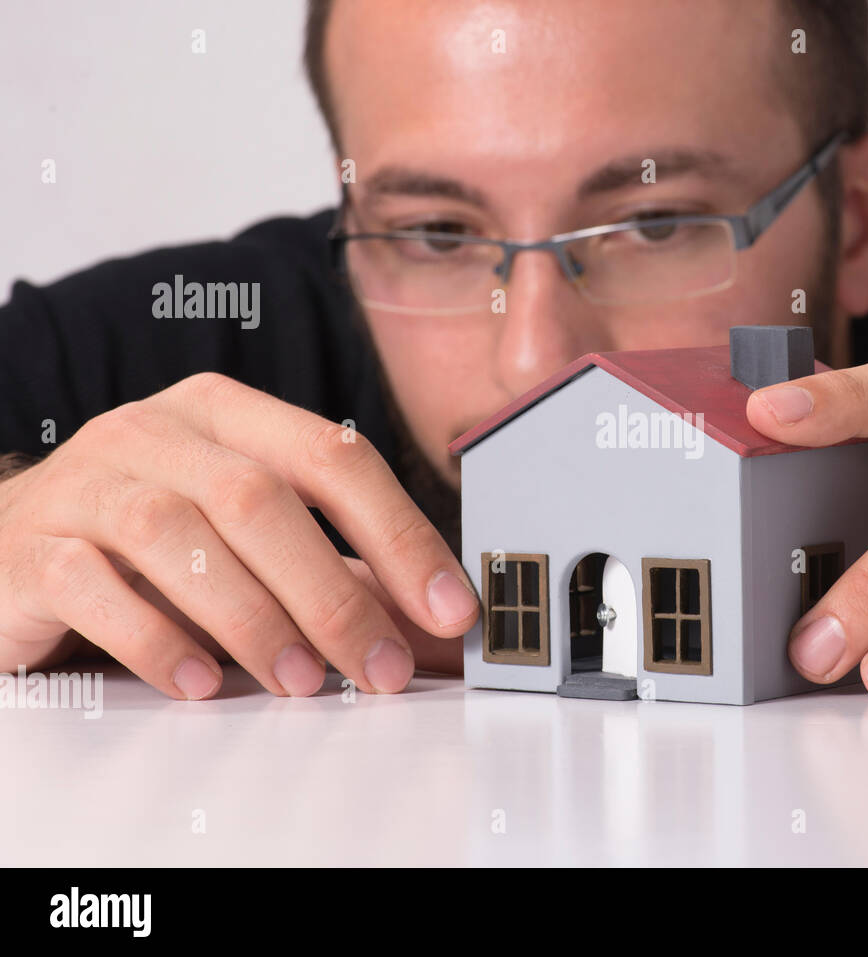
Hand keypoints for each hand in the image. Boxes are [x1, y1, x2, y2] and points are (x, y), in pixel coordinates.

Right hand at [0, 373, 477, 698]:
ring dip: (254, 620)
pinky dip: (156, 641)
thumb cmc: (153, 540)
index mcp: (229, 414)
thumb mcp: (251, 539)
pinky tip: (200, 684)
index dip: (401, 535)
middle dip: (333, 595)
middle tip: (379, 669)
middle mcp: (158, 430)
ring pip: (180, 537)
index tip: (450, 608)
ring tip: (303, 681)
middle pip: (261, 501)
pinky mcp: (30, 544)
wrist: (13, 542)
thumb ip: (341, 575)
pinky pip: (95, 587)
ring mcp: (87, 481)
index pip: (334, 457)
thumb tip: (438, 630)